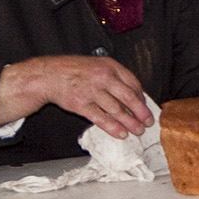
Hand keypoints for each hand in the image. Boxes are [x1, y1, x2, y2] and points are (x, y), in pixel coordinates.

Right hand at [0, 55, 152, 138]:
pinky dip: (113, 127)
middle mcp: (103, 78)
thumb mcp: (98, 65)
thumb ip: (115, 76)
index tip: (146, 107)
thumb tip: (133, 94)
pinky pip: (101, 119)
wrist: (49, 75)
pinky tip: (121, 133)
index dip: (142, 97)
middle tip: (148, 122)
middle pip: (129, 97)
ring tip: (137, 130)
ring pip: (117, 110)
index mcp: (110, 66)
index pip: (133, 83)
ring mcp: (92, 91)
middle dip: (141, 112)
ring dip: (130, 122)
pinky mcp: (81, 105)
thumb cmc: (74, 70)